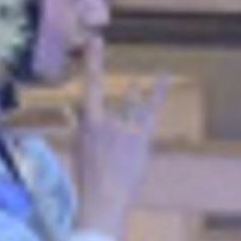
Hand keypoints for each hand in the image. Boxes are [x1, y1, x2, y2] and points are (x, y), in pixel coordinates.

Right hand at [71, 73, 162, 239]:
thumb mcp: (77, 151)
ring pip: (132, 104)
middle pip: (115, 101)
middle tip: (120, 111)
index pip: (90, 86)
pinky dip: (157, 92)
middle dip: (119, 102)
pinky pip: (151, 109)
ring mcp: (125, 127)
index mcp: (87, 123)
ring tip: (137, 87)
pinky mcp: (141, 136)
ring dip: (134, 97)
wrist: (103, 198)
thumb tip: (83, 115)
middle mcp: (106, 119)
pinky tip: (163, 77)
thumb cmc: (88, 179)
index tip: (96, 42)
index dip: (93, 61)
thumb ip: (83, 130)